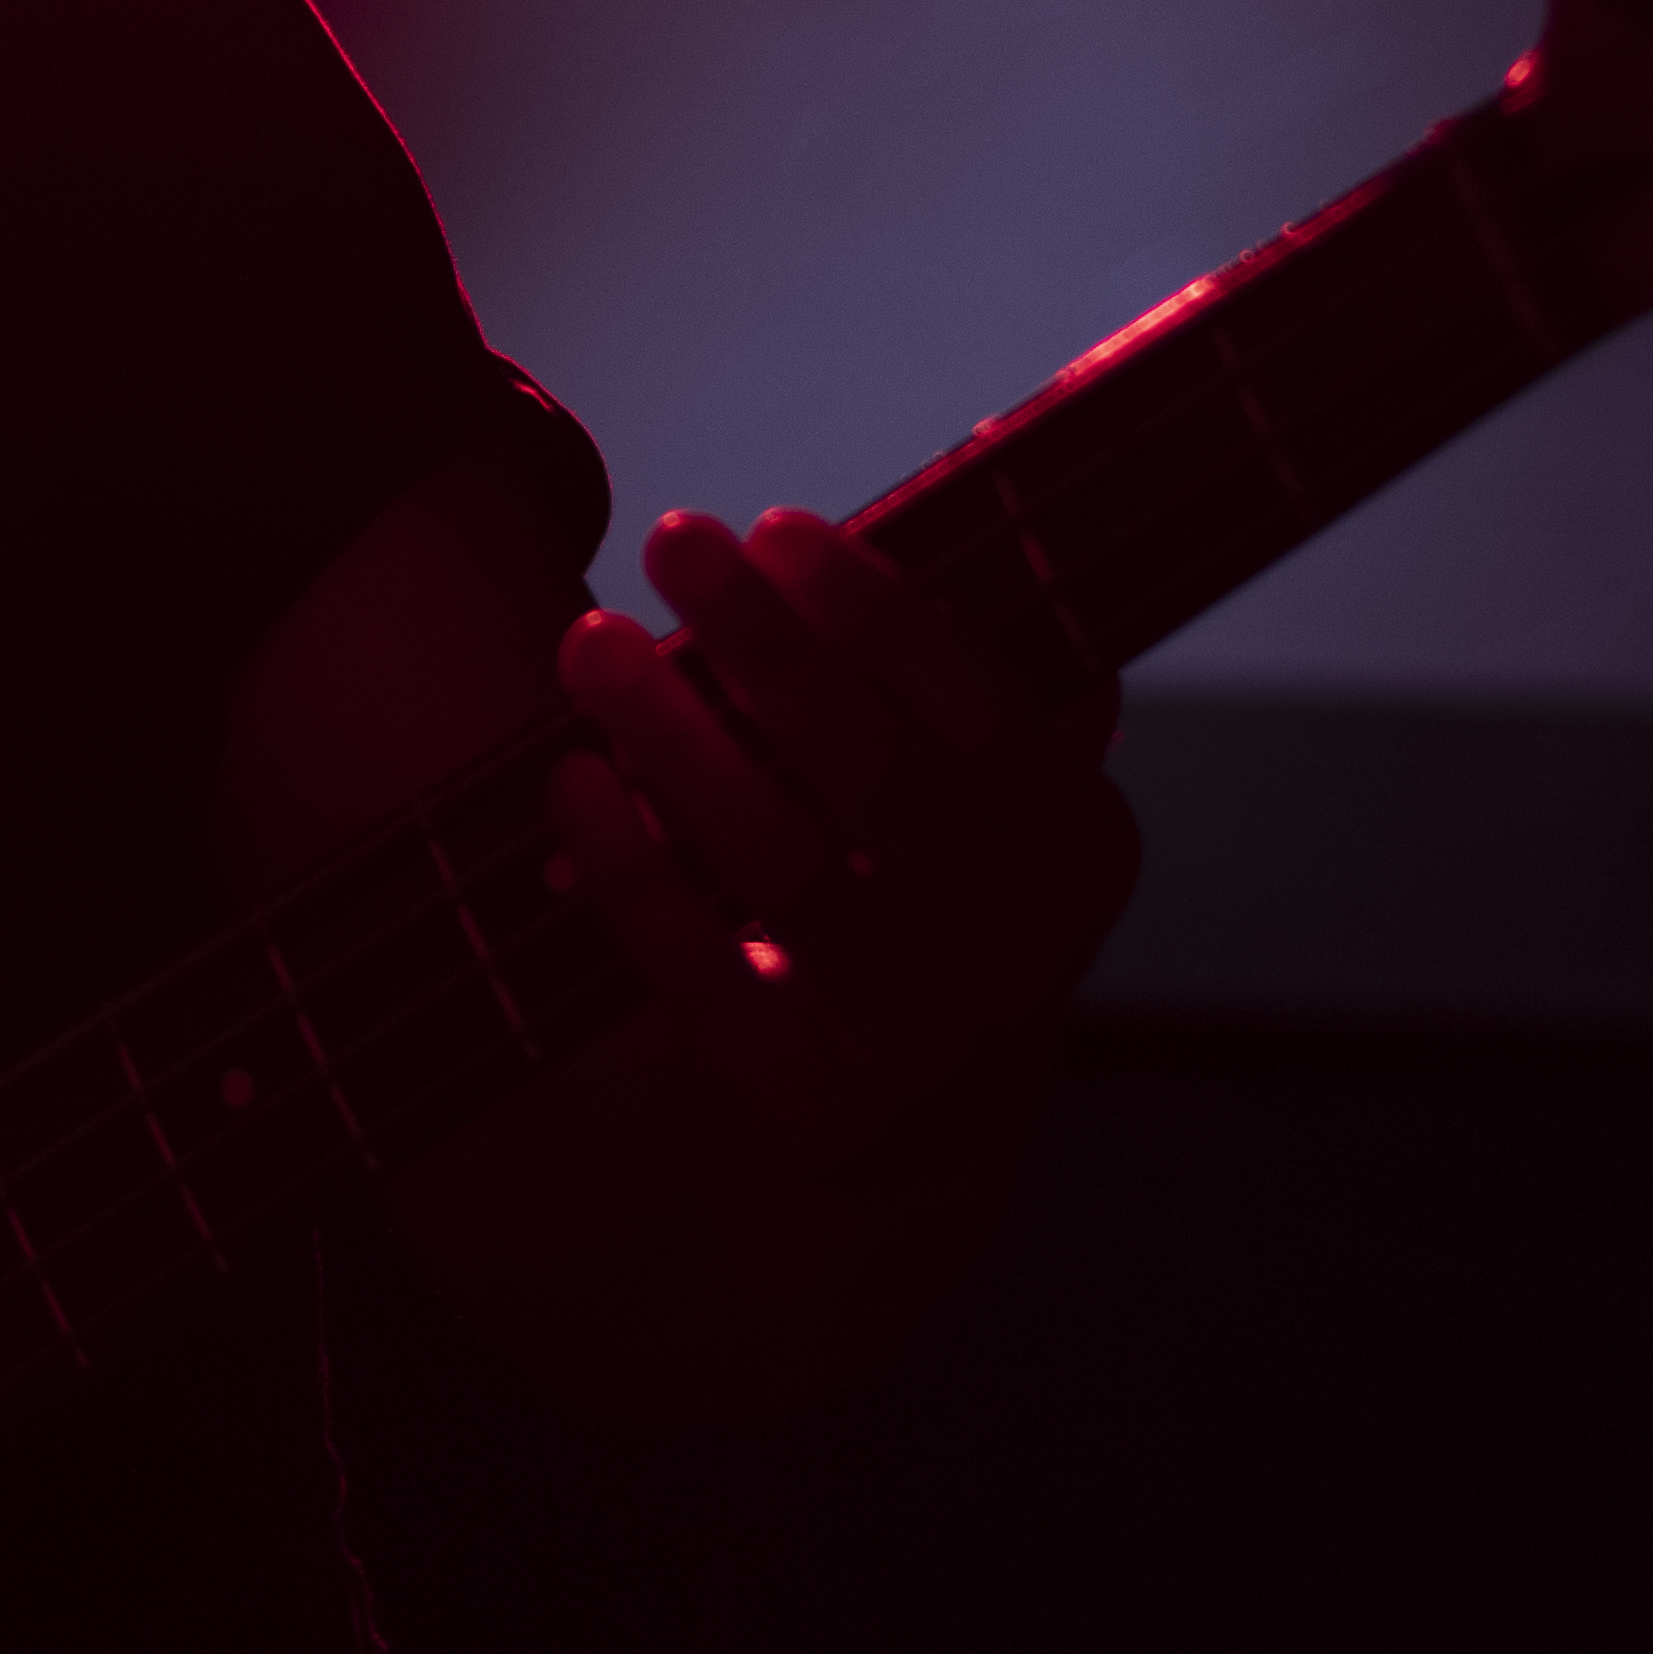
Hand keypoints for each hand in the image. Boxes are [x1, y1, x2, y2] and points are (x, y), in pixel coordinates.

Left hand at [547, 507, 1140, 1168]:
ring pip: (779, 861)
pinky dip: (625, 862)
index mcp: (1082, 857)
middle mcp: (1016, 955)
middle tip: (676, 537)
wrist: (910, 1140)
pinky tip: (570, 774)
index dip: (880, 615)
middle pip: (879, 775)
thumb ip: (983, 696)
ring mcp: (910, 1037)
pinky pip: (694, 959)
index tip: (780, 526)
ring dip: (674, 736)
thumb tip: (978, 513)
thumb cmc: (936, 908)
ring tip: (591, 636)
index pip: (986, 713)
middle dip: (769, 646)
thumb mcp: (998, 823)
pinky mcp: (797, 1090)